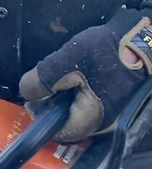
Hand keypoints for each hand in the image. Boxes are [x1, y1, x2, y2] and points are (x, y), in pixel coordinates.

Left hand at [19, 10, 151, 141]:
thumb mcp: (63, 63)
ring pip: (79, 110)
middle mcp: (104, 121)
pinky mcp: (115, 98)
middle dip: (54, 104)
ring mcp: (112, 110)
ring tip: (62, 74)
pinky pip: (89, 100)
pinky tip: (76, 73)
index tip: (34, 98)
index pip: (60, 132)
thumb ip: (40, 82)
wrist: (140, 37)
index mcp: (92, 118)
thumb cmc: (105, 51)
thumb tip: (28, 94)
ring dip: (66, 95)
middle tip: (47, 84)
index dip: (43, 117)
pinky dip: (78, 89)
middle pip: (69, 121)